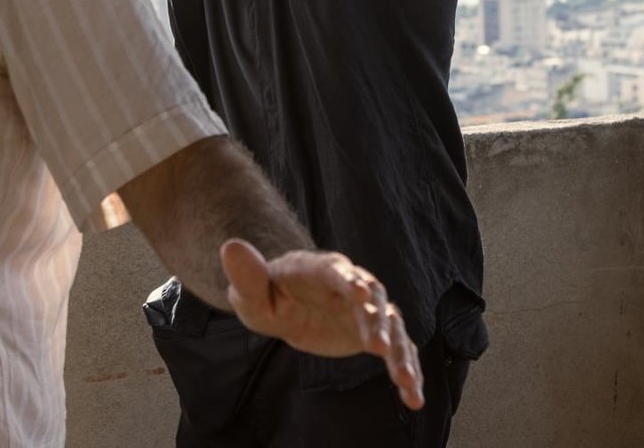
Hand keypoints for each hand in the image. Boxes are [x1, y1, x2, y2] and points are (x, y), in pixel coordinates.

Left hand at [221, 239, 424, 410]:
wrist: (285, 305)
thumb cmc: (264, 294)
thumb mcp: (249, 290)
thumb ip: (245, 274)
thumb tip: (230, 246)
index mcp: (321, 270)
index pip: (337, 272)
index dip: (349, 281)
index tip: (361, 294)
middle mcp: (351, 287)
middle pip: (373, 300)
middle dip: (377, 322)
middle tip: (379, 347)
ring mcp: (366, 311)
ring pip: (392, 327)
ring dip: (399, 352)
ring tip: (405, 381)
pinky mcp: (373, 334)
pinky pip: (397, 351)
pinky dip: (407, 370)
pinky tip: (413, 397)